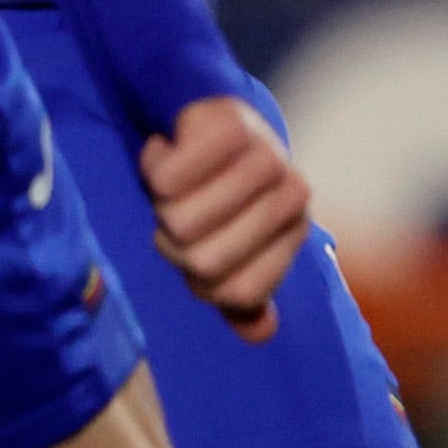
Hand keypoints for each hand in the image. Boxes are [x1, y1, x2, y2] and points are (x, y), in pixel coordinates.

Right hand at [142, 93, 308, 342]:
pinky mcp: (231, 127)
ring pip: (179, 221)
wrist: (210, 114)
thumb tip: (260, 333)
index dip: (199, 279)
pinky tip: (167, 150)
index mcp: (294, 229)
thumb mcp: (230, 245)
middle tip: (176, 211)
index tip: (196, 249)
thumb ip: (242, 293)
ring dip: (160, 204)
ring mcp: (268, 158)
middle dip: (174, 241)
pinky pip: (168, 178)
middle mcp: (293, 196)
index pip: (235, 292)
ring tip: (171, 184)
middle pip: (201, 261)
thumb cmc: (217, 188)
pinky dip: (153, 168)